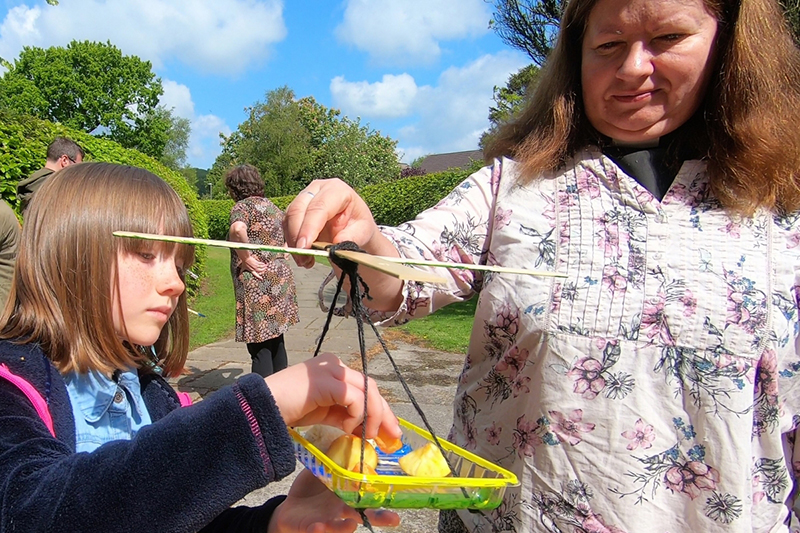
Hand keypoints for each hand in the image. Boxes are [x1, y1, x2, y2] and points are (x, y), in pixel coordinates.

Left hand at [242, 255, 266, 279]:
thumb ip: (241, 271)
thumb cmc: (244, 263)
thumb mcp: (242, 268)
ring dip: (264, 266)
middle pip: (260, 270)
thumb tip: (239, 274)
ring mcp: (256, 265)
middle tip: (265, 269)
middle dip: (263, 270)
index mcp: (252, 271)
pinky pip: (261, 263)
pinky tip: (264, 264)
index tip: (261, 279)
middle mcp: (255, 268)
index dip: (259, 277)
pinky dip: (263, 264)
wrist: (246, 258)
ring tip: (266, 266)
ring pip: (261, 267)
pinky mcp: (257, 262)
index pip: (256, 275)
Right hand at [265, 352, 400, 439]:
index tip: (390, 432)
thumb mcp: (323, 413)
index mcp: (333, 369)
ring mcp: (330, 370)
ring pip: (367, 390)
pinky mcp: (325, 381)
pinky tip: (347, 427)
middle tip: (392, 437)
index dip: (381, 409)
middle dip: (384, 413)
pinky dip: (357, 415)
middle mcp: (334, 364)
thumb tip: (367, 429)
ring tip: (366, 436)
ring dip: (373, 416)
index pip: (365, 387)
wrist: (261, 409)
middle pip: (370, 387)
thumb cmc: (287, 410)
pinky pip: (354, 398)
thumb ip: (345, 415)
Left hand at [268, 469, 399, 532]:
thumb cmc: (312, 490)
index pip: (369, 494)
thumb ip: (337, 457)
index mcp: (349, 495)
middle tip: (394, 518)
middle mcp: (343, 510)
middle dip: (379, 517)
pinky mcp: (312, 527)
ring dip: (346, 527)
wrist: (291, 508)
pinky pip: (317, 530)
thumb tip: (350, 436)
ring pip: (342, 526)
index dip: (384, 494)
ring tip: (352, 525)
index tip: (399, 491)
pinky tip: (320, 526)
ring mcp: (329, 520)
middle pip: (364, 514)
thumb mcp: (325, 471)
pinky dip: (321, 530)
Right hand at [283, 179, 380, 267]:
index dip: (309, 227)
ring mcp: (304, 197)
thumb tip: (334, 246)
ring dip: (293, 242)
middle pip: (298, 209)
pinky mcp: (295, 209)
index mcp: (337, 190)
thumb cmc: (358, 225)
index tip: (304, 247)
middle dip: (297, 236)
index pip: (319, 207)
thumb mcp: (363, 231)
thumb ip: (351, 237)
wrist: (353, 225)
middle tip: (303, 258)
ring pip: (289, 218)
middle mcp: (317, 189)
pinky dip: (291, 243)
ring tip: (305, 261)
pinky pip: (286, 225)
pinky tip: (302, 257)